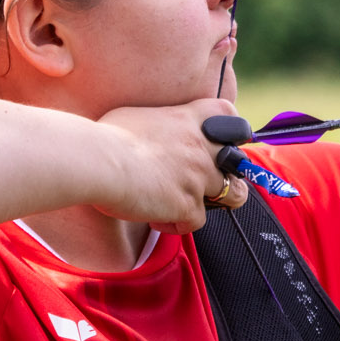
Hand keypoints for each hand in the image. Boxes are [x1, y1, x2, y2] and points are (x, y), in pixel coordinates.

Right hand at [95, 98, 249, 233]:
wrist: (99, 160)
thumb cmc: (107, 136)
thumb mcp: (136, 115)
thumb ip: (157, 123)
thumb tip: (148, 131)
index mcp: (189, 120)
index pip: (229, 116)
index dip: (230, 130)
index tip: (219, 141)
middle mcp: (201, 147)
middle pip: (240, 163)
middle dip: (229, 173)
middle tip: (203, 181)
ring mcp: (199, 177)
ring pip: (233, 195)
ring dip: (212, 202)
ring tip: (185, 205)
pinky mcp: (188, 205)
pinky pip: (196, 221)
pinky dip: (178, 224)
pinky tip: (156, 220)